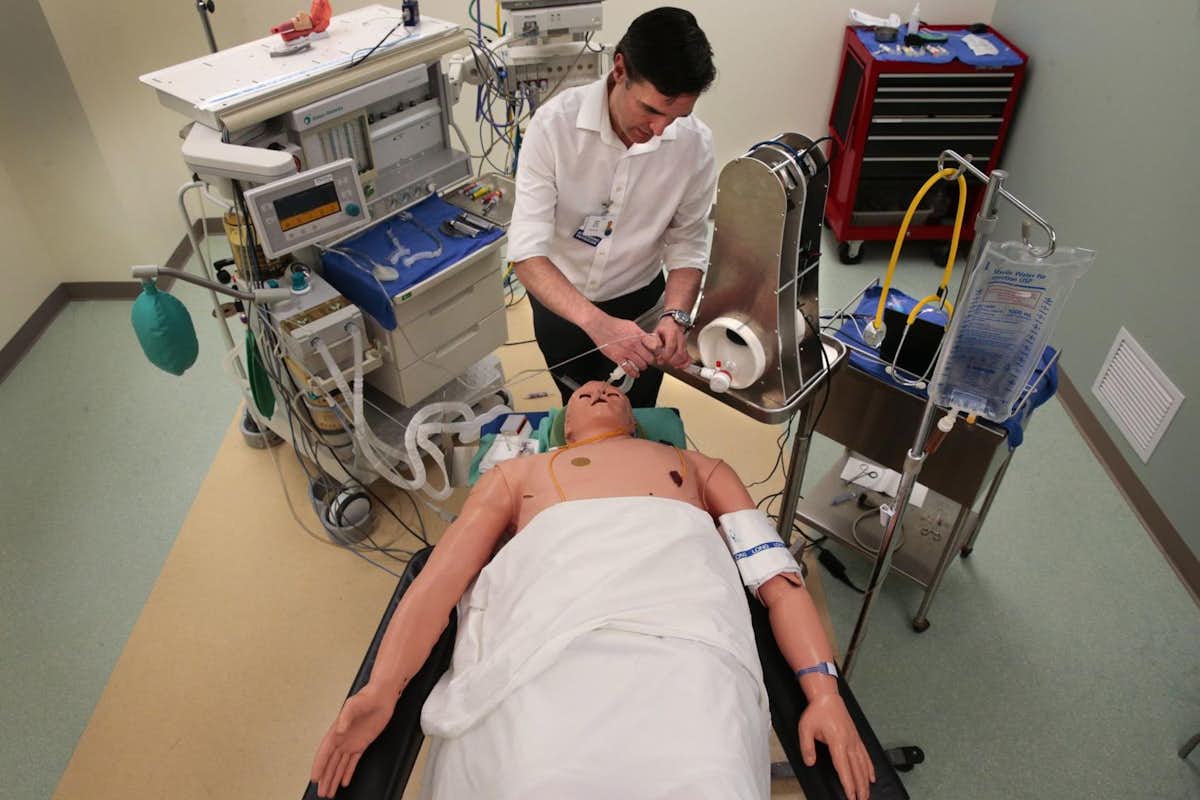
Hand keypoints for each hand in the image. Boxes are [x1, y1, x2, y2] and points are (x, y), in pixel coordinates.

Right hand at [311, 683, 395, 797]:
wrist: (382, 696)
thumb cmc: (367, 696)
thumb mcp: (354, 704)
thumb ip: (345, 717)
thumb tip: (339, 731)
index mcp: (336, 731)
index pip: (325, 752)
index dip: (319, 765)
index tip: (314, 778)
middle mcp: (342, 739)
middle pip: (331, 763)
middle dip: (325, 778)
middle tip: (321, 793)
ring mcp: (351, 742)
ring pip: (340, 765)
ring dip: (334, 778)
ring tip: (329, 792)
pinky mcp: (362, 744)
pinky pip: (353, 762)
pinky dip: (348, 772)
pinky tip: (344, 782)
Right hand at [583, 313, 659, 378]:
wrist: (601, 326)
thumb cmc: (615, 325)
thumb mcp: (632, 326)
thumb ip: (641, 334)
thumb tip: (649, 340)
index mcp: (639, 336)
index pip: (655, 346)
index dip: (657, 351)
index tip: (657, 353)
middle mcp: (634, 345)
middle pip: (650, 358)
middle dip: (650, 360)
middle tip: (648, 360)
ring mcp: (626, 352)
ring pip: (641, 365)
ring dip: (643, 367)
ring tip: (641, 365)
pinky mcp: (618, 358)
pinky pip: (629, 369)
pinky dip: (634, 373)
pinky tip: (635, 373)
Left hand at [653, 317, 691, 369]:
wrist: (673, 323)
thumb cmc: (664, 328)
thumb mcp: (656, 331)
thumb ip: (655, 341)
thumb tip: (655, 350)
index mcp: (672, 333)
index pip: (671, 346)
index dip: (666, 355)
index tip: (660, 358)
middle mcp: (680, 338)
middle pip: (679, 353)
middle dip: (671, 361)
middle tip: (663, 362)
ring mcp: (684, 343)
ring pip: (684, 356)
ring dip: (676, 363)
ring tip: (669, 363)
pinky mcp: (686, 348)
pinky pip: (689, 357)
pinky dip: (685, 364)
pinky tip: (678, 366)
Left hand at [798, 693, 875, 799]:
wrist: (827, 698)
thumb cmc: (817, 711)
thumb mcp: (805, 728)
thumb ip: (807, 747)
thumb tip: (810, 762)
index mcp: (837, 741)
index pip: (843, 767)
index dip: (848, 783)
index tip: (851, 796)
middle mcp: (849, 742)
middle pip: (856, 769)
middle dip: (859, 787)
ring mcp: (855, 740)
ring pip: (863, 764)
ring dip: (865, 781)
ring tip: (867, 793)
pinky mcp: (856, 738)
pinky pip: (865, 755)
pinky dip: (869, 767)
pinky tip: (872, 776)